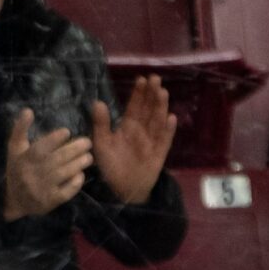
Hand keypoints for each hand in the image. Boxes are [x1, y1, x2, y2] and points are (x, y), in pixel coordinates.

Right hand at [2, 106, 91, 221]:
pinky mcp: (49, 202)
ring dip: (78, 164)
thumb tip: (28, 110)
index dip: (54, 139)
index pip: (40, 148)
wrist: (14, 201)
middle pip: (56, 159)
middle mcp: (33, 174)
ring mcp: (42, 189)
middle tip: (88, 142)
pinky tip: (81, 174)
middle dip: (74, 149)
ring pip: (63, 174)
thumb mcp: (14, 148)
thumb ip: (20, 129)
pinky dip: (75, 183)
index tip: (67, 132)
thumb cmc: (16, 169)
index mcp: (24, 159)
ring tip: (89, 156)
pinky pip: (65, 192)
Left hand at [88, 76, 175, 206]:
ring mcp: (152, 141)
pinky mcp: (159, 154)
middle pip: (149, 109)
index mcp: (128, 127)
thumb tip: (97, 102)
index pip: (135, 107)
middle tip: (155, 78)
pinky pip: (165, 140)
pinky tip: (171, 118)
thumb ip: (101, 124)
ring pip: (158, 121)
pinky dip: (168, 130)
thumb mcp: (102, 145)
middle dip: (152, 94)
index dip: (138, 93)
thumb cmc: (111, 167)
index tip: (141, 79)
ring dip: (161, 107)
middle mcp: (142, 131)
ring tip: (162, 92)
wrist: (122, 191)